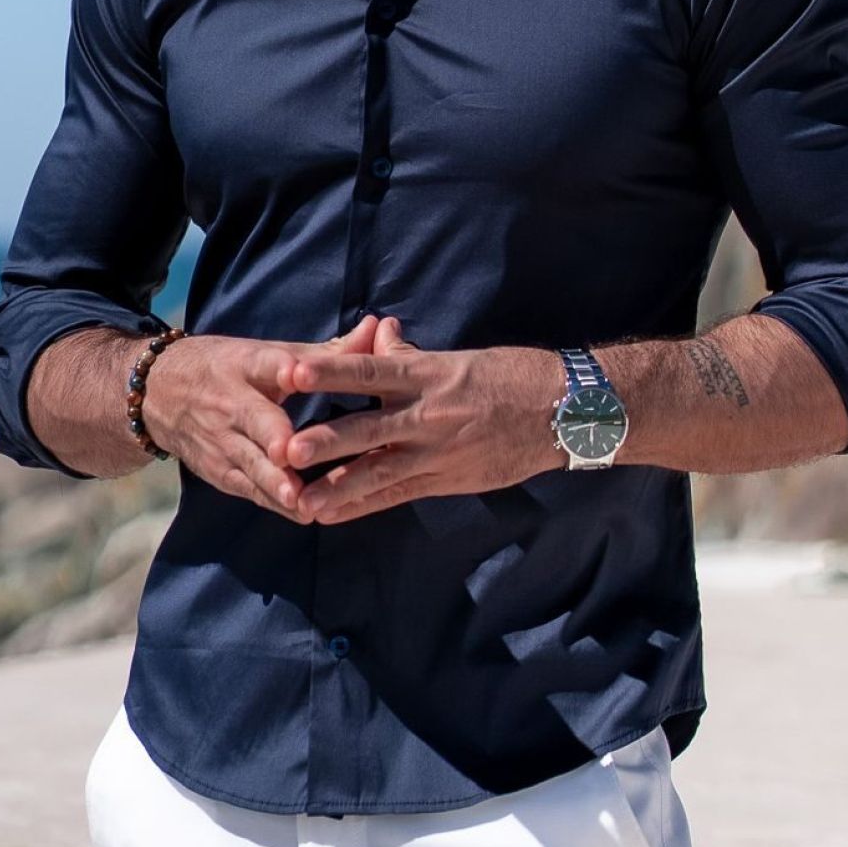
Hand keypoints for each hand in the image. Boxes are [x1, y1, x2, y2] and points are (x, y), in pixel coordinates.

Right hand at [143, 315, 384, 520]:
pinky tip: (303, 513)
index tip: (295, 373)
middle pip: (254, 420)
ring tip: (302, 500)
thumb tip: (379, 329)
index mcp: (248, 365)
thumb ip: (327, 352)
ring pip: (251, 463)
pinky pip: (249, 489)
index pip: (264, 364)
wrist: (157, 394)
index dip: (280, 369)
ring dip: (275, 482)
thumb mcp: (269, 353)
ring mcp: (222, 441)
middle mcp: (231, 403)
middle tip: (292, 451)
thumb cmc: (230, 369)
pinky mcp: (220, 472)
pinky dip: (274, 501)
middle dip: (272, 437)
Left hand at [276, 331, 565, 523]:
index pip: (368, 371)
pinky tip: (333, 513)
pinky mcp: (446, 479)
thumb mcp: (458, 358)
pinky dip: (363, 505)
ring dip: (337, 487)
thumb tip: (376, 333)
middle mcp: (427, 415)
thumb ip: (410, 355)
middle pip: (366, 429)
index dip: (330, 372)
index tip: (292, 371)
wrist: (562, 412)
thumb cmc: (509, 376)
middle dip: (325, 442)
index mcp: (427, 375)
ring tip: (300, 500)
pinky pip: (397, 494)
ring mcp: (436, 452)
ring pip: (377, 472)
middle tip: (285, 450)